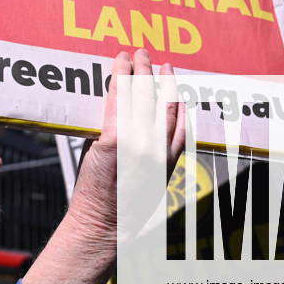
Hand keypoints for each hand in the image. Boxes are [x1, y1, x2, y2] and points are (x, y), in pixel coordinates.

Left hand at [21, 49, 185, 283]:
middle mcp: (157, 150)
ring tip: (136, 53)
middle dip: (158, 76)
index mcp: (168, 162)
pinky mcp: (114, 143)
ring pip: (142, 98)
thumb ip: (148, 161)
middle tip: (152, 56)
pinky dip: (118, 80)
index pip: (180, 122)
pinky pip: (117, 102)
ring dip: (139, 72)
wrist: (104, 229)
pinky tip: (116, 66)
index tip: (174, 80)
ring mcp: (137, 146)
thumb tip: (136, 138)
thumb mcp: (146, 188)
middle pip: (162, 103)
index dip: (178, 97)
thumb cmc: (120, 214)